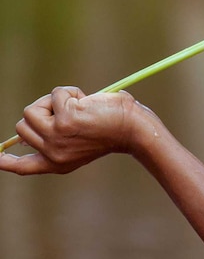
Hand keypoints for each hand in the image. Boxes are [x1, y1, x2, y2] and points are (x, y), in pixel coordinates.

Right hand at [0, 86, 151, 174]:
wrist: (135, 129)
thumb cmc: (113, 130)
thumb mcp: (81, 141)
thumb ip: (59, 137)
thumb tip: (34, 122)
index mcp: (58, 163)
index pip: (24, 167)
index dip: (7, 162)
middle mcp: (53, 154)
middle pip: (22, 125)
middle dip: (42, 111)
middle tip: (70, 112)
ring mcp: (56, 138)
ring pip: (32, 109)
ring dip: (53, 100)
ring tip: (79, 107)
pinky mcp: (65, 121)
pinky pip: (55, 94)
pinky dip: (71, 92)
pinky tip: (89, 102)